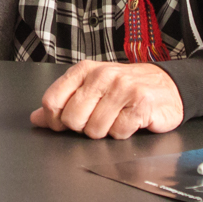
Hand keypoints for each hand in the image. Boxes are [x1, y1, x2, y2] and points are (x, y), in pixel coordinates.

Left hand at [30, 61, 183, 138]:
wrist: (166, 86)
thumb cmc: (124, 88)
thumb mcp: (90, 89)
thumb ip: (62, 102)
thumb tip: (36, 118)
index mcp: (84, 70)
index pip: (52, 101)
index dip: (54, 120)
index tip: (64, 123)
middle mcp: (102, 76)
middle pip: (71, 119)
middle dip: (82, 127)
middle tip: (97, 118)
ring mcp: (122, 88)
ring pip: (94, 130)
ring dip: (105, 131)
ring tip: (116, 117)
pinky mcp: (140, 103)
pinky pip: (118, 133)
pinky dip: (122, 133)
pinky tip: (129, 120)